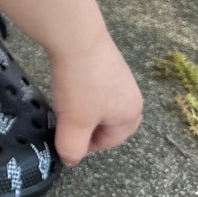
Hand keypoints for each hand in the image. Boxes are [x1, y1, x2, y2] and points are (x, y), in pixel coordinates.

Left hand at [47, 32, 142, 166]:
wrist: (76, 37)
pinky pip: (94, 85)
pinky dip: (81, 89)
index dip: (83, 144)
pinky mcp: (107, 61)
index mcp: (131, 115)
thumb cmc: (80, 84)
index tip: (65, 136)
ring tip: (65, 99)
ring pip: (98, 104)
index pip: (108, 142)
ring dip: (81, 107)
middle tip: (66, 119)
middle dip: (86, 125)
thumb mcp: (74, 123)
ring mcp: (121, 76)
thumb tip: (70, 159)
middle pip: (106, 123)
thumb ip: (72, 148)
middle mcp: (132, 96)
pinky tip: (69, 82)